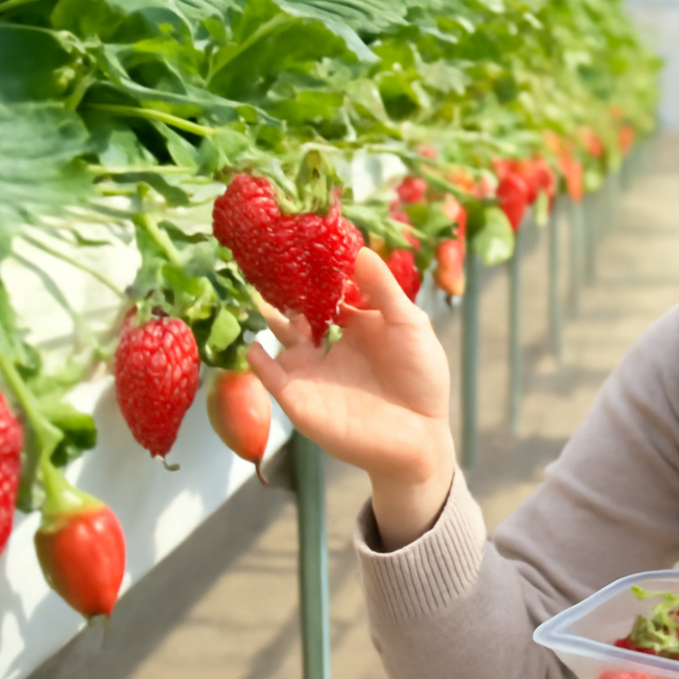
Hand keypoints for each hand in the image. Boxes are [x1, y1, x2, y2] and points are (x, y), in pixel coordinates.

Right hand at [247, 246, 455, 547]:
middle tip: (265, 258)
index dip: (316, 270)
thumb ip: (383, 291)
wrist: (419, 438)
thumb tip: (360, 250)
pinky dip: (261, 361)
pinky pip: (273, 376)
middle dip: (284, 289)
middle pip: (299, 310)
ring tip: (256, 293)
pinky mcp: (301, 400)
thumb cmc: (421, 380)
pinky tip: (257, 345)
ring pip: (281, 338)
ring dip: (270, 317)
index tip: (300, 241)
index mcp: (356, 325)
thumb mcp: (409, 326)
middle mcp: (329, 345)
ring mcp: (312, 371)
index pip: (328, 291)